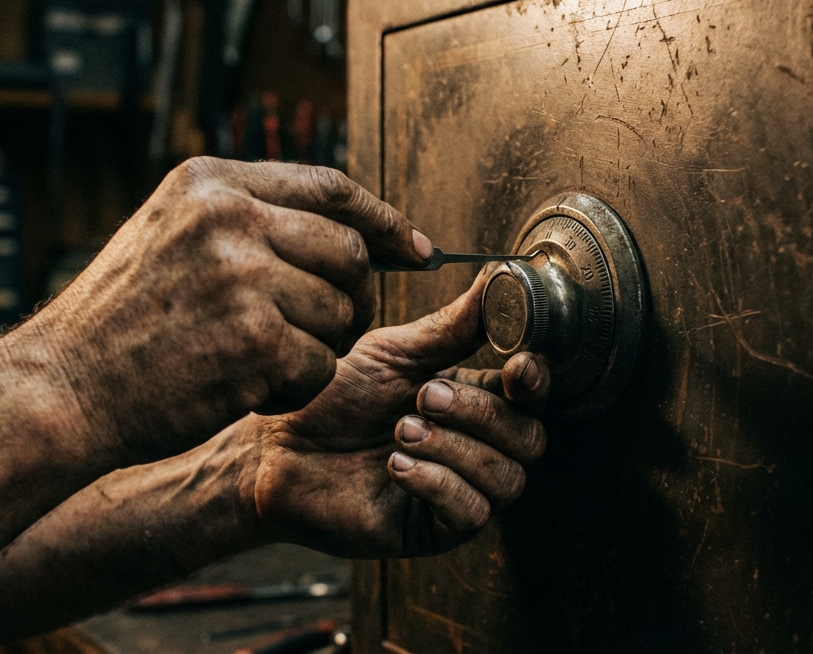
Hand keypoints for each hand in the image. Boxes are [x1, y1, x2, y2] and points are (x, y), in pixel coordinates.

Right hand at [2, 158, 433, 463]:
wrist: (60, 389)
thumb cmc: (120, 323)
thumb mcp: (169, 234)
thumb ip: (247, 219)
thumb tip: (350, 230)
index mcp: (210, 182)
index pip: (330, 186)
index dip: (384, 219)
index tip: (414, 249)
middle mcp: (228, 217)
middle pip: (349, 250)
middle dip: (356, 296)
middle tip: (330, 330)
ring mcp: (242, 276)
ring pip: (342, 311)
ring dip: (321, 347)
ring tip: (267, 361)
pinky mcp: (253, 339)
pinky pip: (321, 363)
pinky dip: (298, 386)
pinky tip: (251, 390)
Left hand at [242, 271, 549, 557]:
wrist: (278, 449)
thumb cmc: (333, 399)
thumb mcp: (394, 354)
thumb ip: (451, 328)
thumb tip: (496, 282)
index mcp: (473, 402)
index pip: (530, 398)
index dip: (534, 383)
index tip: (518, 367)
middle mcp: (475, 448)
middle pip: (529, 438)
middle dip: (482, 414)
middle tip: (426, 396)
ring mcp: (459, 490)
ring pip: (506, 479)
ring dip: (456, 449)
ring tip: (402, 431)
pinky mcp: (435, 530)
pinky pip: (470, 513)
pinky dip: (438, 483)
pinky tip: (397, 466)